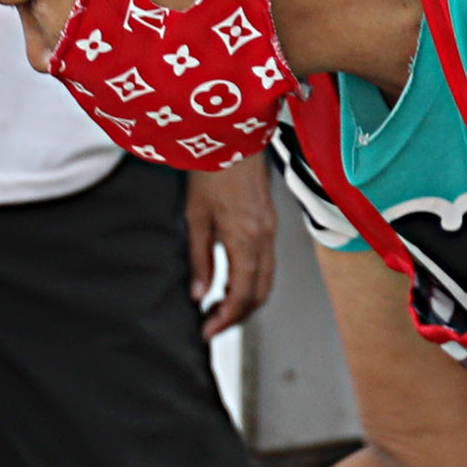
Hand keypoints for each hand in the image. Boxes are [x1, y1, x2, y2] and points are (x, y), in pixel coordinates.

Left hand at [188, 157, 276, 337]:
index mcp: (246, 239)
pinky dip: (251, 281)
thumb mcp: (196, 217)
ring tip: (218, 308)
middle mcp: (265, 238)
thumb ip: (200, 258)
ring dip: (245, 300)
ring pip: (266, 280)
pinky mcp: (269, 223)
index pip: (242, 294)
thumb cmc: (211, 169)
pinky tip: (230, 283)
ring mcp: (271, 230)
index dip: (226, 319)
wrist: (232, 134)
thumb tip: (200, 293)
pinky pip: (266, 263)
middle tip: (212, 326)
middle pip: (260, 293)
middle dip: (238, 316)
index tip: (207, 331)